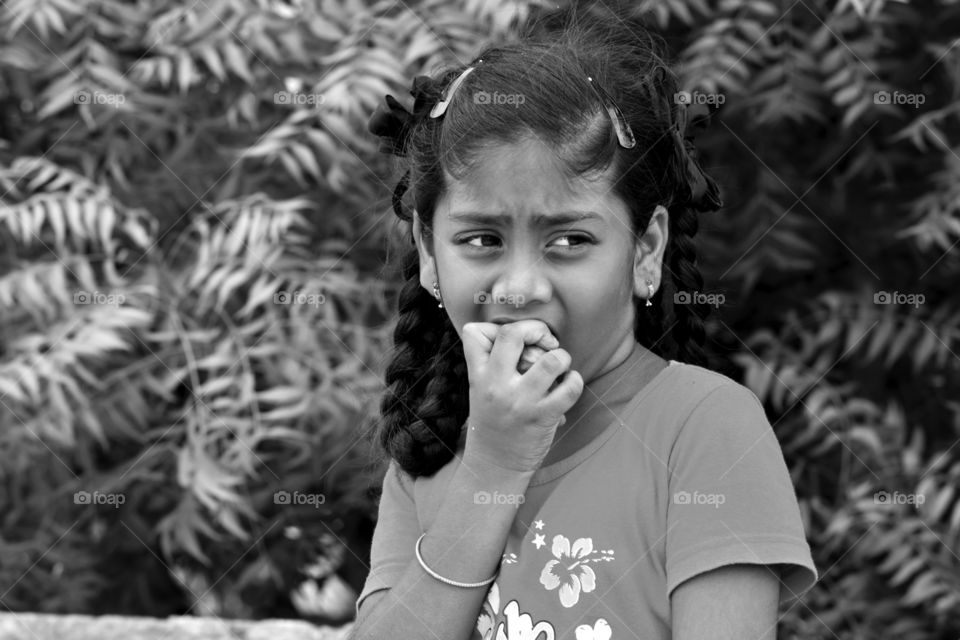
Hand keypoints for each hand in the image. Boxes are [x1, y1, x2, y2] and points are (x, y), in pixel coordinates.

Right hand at [460, 320, 583, 472]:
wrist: (494, 467)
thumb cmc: (493, 424)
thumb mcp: (480, 391)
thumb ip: (494, 364)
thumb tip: (530, 334)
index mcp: (478, 376)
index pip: (474, 333)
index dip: (495, 326)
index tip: (513, 339)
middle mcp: (497, 385)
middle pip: (513, 334)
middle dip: (535, 329)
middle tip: (544, 342)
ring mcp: (521, 401)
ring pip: (551, 359)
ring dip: (561, 357)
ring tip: (559, 366)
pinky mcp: (543, 416)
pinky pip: (570, 387)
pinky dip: (575, 380)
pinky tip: (568, 384)